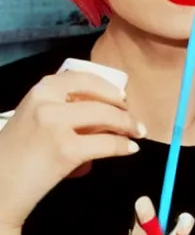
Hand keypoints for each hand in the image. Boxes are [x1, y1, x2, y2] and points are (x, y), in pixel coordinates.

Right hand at [0, 71, 144, 228]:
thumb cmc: (16, 156)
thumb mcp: (33, 119)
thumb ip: (60, 110)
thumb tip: (100, 115)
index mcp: (40, 90)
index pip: (83, 78)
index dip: (108, 88)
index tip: (122, 97)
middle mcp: (47, 102)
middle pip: (100, 99)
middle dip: (124, 110)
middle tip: (136, 122)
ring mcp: (57, 125)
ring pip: (107, 118)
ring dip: (128, 125)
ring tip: (138, 134)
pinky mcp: (67, 151)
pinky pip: (106, 144)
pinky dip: (122, 146)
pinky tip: (130, 149)